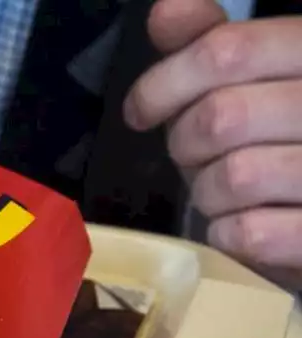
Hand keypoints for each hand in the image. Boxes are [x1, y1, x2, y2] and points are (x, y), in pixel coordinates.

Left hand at [124, 0, 301, 285]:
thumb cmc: (277, 138)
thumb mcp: (249, 81)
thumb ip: (210, 43)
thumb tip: (166, 11)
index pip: (227, 52)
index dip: (163, 83)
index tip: (139, 111)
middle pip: (221, 116)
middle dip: (187, 145)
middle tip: (196, 157)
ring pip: (235, 176)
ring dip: (209, 192)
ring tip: (225, 192)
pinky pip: (250, 233)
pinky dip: (229, 234)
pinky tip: (245, 224)